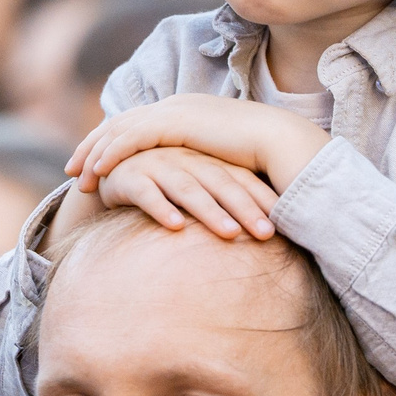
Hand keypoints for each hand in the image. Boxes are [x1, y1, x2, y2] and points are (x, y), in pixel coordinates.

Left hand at [71, 95, 328, 193]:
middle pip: (120, 124)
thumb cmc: (257, 157)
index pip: (135, 124)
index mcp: (183, 110)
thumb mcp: (218, 159)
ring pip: (120, 130)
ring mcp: (174, 111)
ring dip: (96, 154)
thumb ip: (198, 163)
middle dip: (92, 147)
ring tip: (78, 178)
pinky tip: (98, 171)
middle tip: (71, 170)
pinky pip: (133, 138)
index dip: (109, 143)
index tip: (90, 164)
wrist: (280, 143)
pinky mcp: (177, 123)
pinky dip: (112, 153)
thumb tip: (189, 181)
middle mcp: (173, 105)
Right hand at [95, 148, 279, 241]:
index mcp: (205, 161)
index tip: (285, 225)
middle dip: (245, 208)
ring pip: (187, 189)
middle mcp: (185, 160)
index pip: (240, 179)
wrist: (109, 173)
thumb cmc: (161, 187)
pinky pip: (146, 193)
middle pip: (220, 183)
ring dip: (210, 212)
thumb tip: (267, 228)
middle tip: (267, 234)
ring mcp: (157, 165)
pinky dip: (161, 209)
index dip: (261, 200)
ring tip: (230, 234)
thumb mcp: (194, 189)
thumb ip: (222, 202)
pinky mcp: (129, 176)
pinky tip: (177, 228)